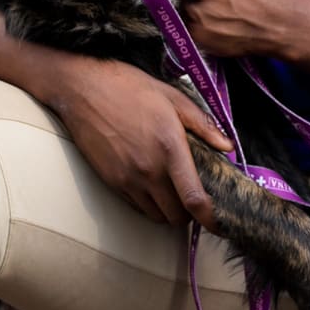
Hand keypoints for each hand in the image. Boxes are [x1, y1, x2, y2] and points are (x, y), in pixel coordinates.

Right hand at [39, 55, 231, 231]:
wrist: (82, 89)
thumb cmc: (128, 87)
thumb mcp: (172, 97)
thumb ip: (202, 124)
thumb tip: (227, 146)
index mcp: (169, 148)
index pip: (194, 199)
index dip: (210, 218)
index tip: (219, 222)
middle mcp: (148, 170)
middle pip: (176, 216)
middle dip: (189, 213)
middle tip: (192, 195)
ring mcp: (127, 179)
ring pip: (156, 215)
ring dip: (168, 210)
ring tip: (171, 190)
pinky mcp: (110, 181)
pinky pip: (136, 206)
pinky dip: (148, 203)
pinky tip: (149, 182)